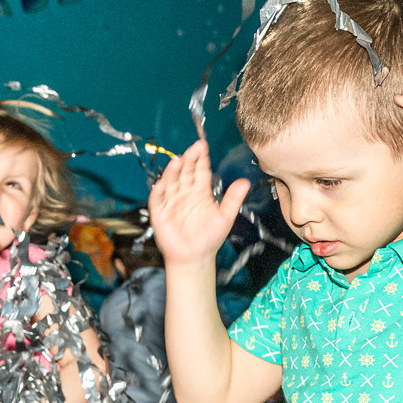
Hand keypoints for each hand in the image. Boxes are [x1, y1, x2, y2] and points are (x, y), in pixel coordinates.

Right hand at [148, 140, 248, 269]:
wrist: (196, 257)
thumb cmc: (209, 238)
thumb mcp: (225, 217)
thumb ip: (233, 198)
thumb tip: (245, 181)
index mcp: (200, 191)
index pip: (200, 170)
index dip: (201, 158)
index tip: (203, 145)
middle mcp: (185, 193)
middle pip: (185, 172)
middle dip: (189, 160)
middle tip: (194, 148)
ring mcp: (172, 201)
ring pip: (171, 182)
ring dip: (173, 171)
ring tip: (179, 161)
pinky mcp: (161, 213)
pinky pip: (158, 200)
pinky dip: (159, 192)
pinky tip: (162, 184)